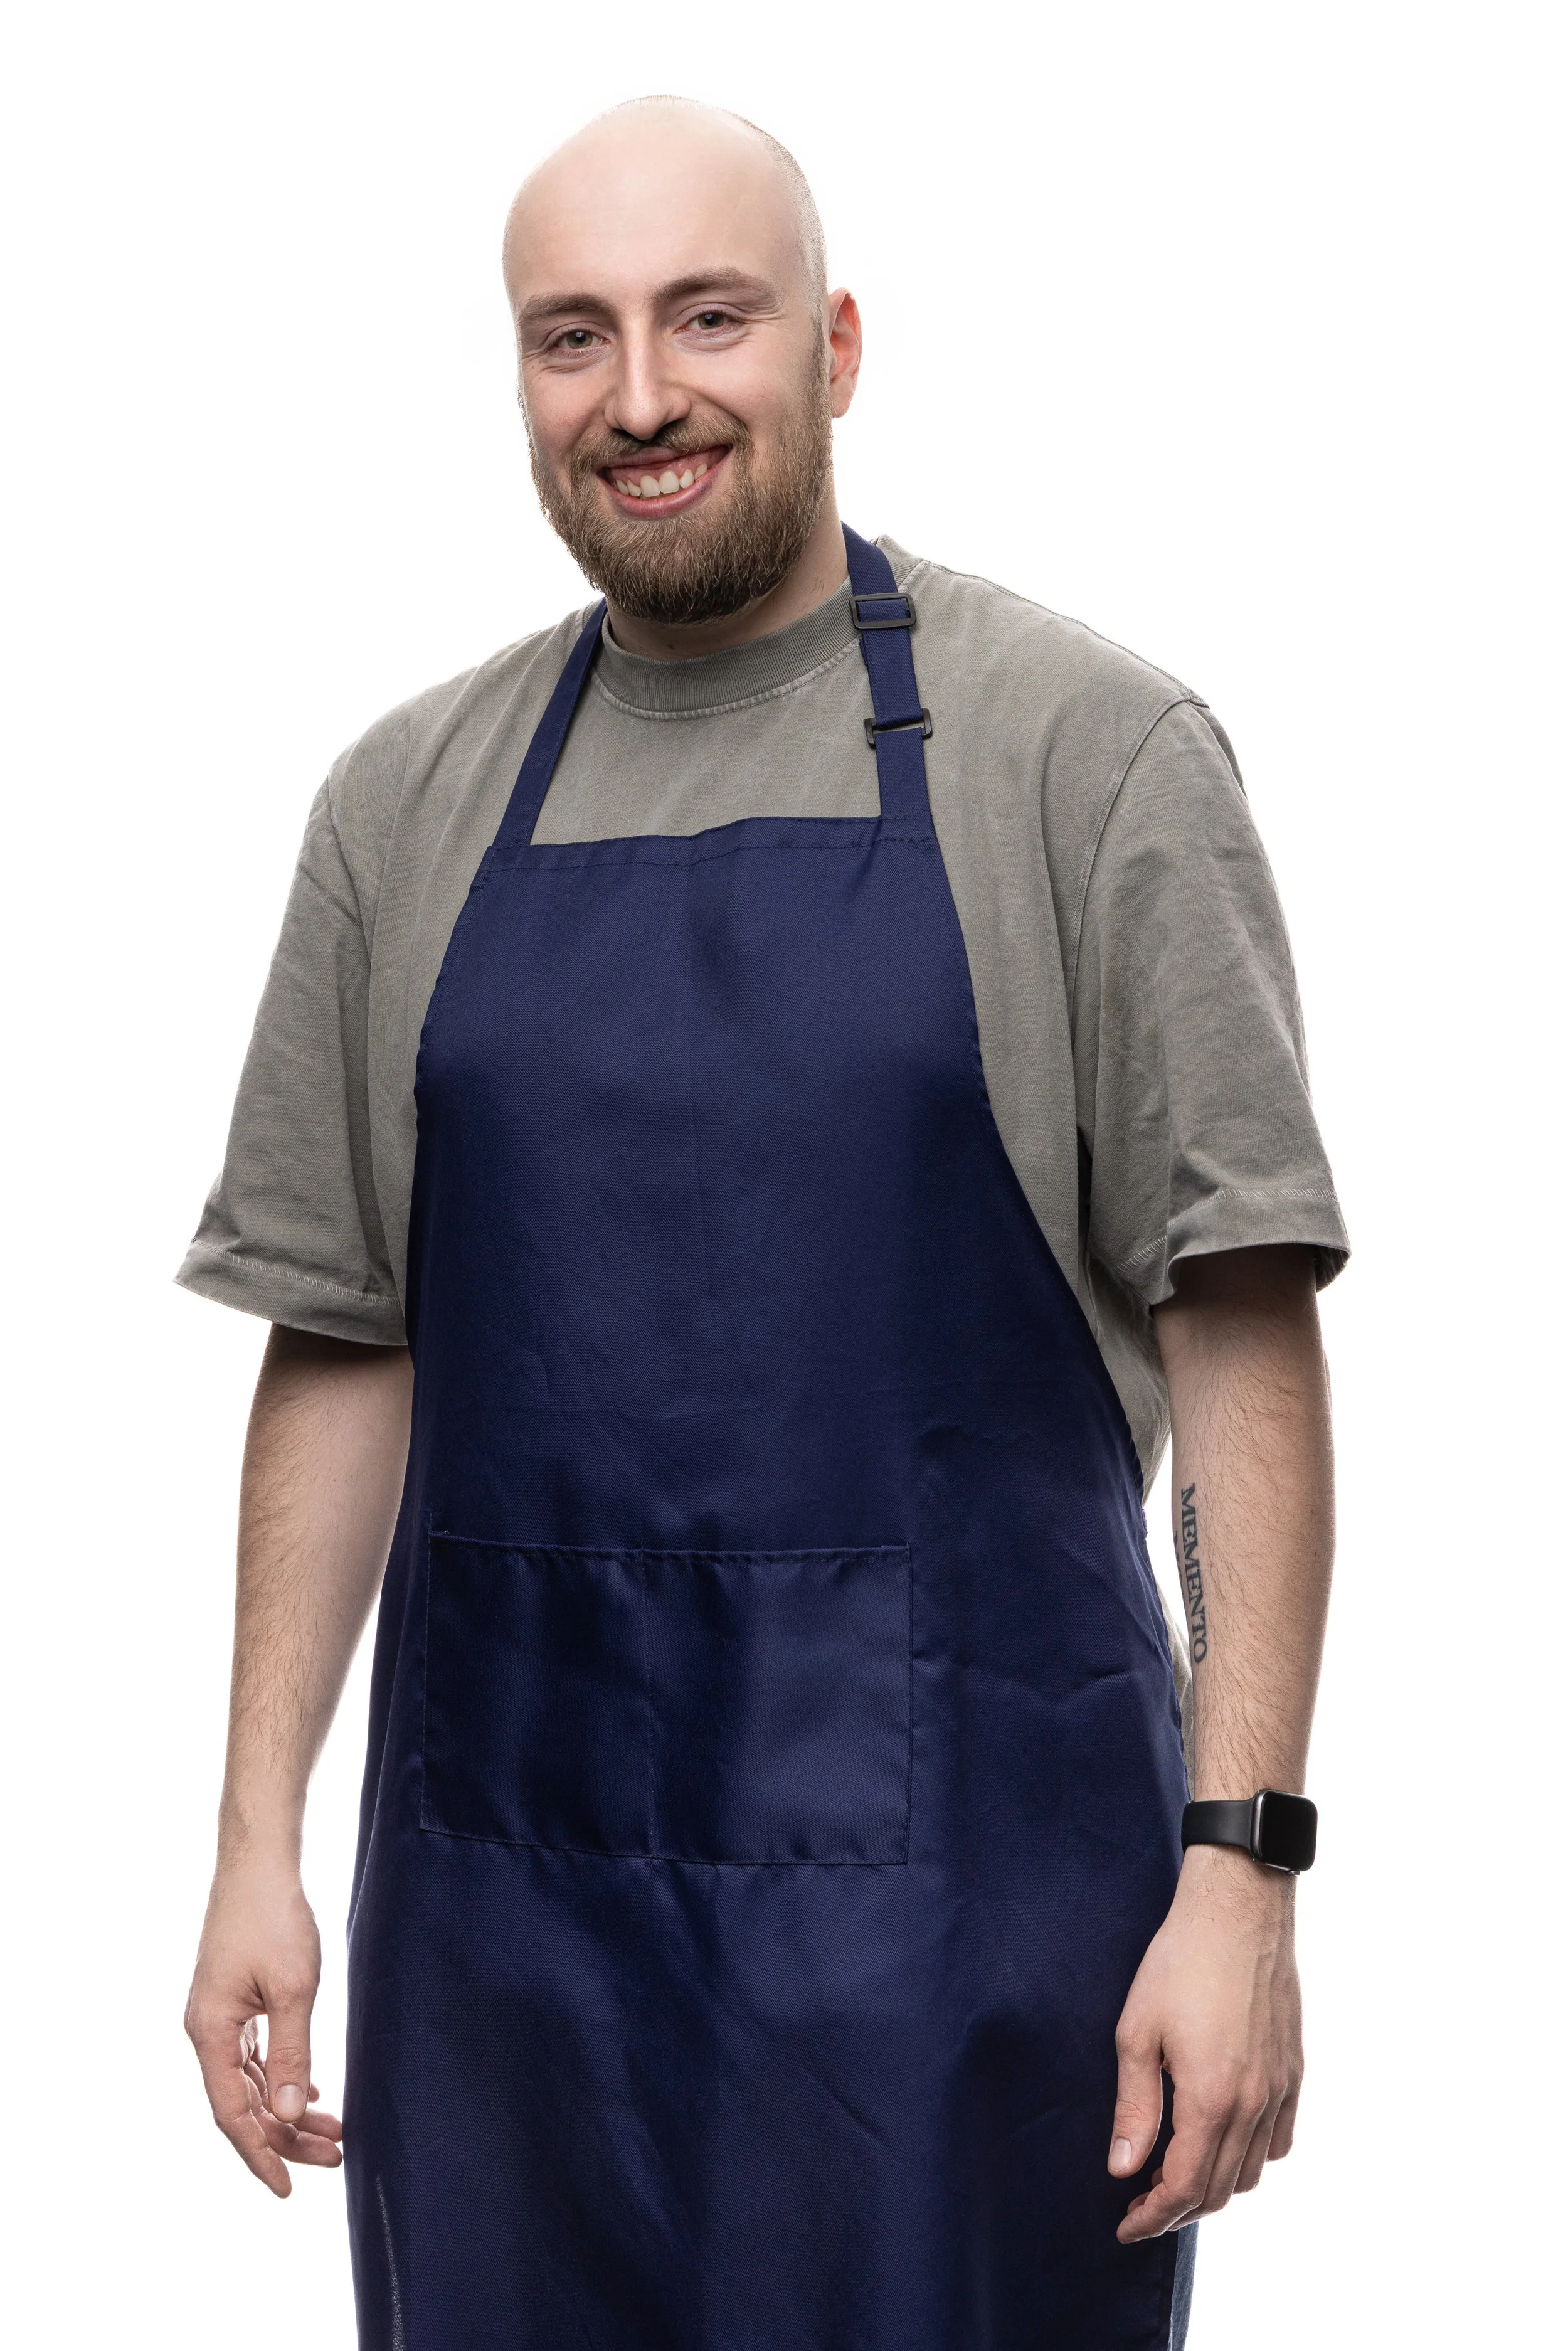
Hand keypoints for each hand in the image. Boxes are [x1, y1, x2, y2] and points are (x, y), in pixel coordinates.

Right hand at [184, 1857, 341, 2196]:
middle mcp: (206, 2030)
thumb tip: (289, 2116)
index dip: (260, 2154)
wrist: (260, 1862)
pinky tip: (308, 2095)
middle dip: (286, 2136)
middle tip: (335, 2155)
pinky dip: (280, 2079)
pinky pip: (253, 2057)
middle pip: (243, 2104)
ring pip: (250, 2082)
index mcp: (210, 2032)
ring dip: (287, 2110)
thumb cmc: (274, 1918)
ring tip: (333, 2132)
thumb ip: (291, 2055)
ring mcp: (219, 2015)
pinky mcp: (234, 1999)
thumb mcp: (292, 1990)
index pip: (232, 2115)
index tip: (288, 2189)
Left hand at [1108, 1845, 1301, 2239]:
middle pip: (1220, 2189)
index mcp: (1211, 2098)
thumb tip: (1122, 2167)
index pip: (1184, 2187)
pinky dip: (1251, 2157)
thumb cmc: (1180, 1962)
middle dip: (1178, 2209)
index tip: (1125, 2225)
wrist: (1238, 1909)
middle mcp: (1253, 2103)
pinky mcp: (1294, 2070)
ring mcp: (1279, 2088)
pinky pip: (1280, 2139)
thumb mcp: (1137, 2031)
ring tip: (1174, 2172)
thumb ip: (1134, 2106)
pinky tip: (1221, 2140)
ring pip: (1253, 2171)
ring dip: (1215, 2186)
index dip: (1152, 2216)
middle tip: (1141, 2204)